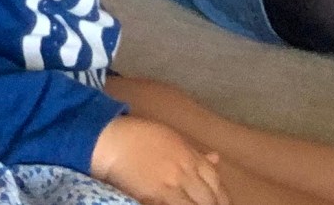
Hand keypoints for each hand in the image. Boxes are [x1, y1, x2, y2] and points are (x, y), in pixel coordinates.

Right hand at [90, 115, 227, 204]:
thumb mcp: (171, 138)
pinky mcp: (156, 197)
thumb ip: (194, 152)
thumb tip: (216, 159)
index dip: (222, 198)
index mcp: (190, 155)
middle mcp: (185, 170)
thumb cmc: (138, 136)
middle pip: (209, 198)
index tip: (221, 204)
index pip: (216, 182)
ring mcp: (171, 184)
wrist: (111, 141)